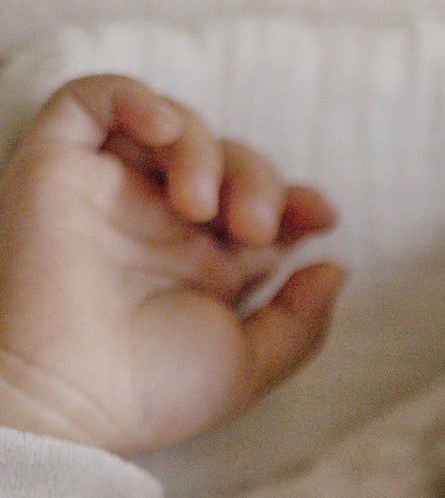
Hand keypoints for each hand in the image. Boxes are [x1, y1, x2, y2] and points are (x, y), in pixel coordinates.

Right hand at [0, 75, 346, 453]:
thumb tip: (335, 265)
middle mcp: (159, 222)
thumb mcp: (250, 363)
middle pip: (228, 158)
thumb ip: (302, 320)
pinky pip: (87, 100)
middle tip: (253, 229)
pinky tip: (164, 127)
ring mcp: (109, 192)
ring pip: (170, 125)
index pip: (260, 202)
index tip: (320, 216)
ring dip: (204, 148)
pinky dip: (132, 96)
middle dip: (257, 179)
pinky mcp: (56, 168)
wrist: (68, 401)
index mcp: (206, 264)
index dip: (296, 198)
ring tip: (201, 206)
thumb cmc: (152, 393)